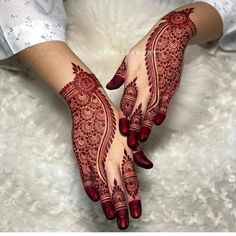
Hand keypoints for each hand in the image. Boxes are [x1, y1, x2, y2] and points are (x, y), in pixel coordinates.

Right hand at [59, 62, 150, 229]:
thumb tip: (148, 165)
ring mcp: (95, 157)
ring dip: (106, 202)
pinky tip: (94, 197)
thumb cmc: (111, 117)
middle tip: (123, 224)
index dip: (134, 198)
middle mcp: (110, 158)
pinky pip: (85, 174)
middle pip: (117, 187)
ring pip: (101, 185)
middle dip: (121, 207)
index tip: (136, 213)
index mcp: (123, 153)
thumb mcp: (128, 132)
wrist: (90, 105)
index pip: (130, 181)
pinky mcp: (82, 154)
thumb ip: (137, 152)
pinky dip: (90, 186)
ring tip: (109, 216)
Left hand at [106, 8, 196, 148]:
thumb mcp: (128, 59)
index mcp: (133, 81)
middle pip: (138, 112)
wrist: (168, 39)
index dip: (124, 118)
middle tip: (131, 143)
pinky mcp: (169, 87)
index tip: (121, 130)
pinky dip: (161, 113)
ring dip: (147, 126)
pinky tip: (158, 122)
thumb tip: (109, 87)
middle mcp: (145, 87)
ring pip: (151, 111)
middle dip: (134, 128)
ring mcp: (158, 88)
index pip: (126, 104)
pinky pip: (165, 103)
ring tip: (143, 138)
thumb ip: (119, 76)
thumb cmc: (146, 48)